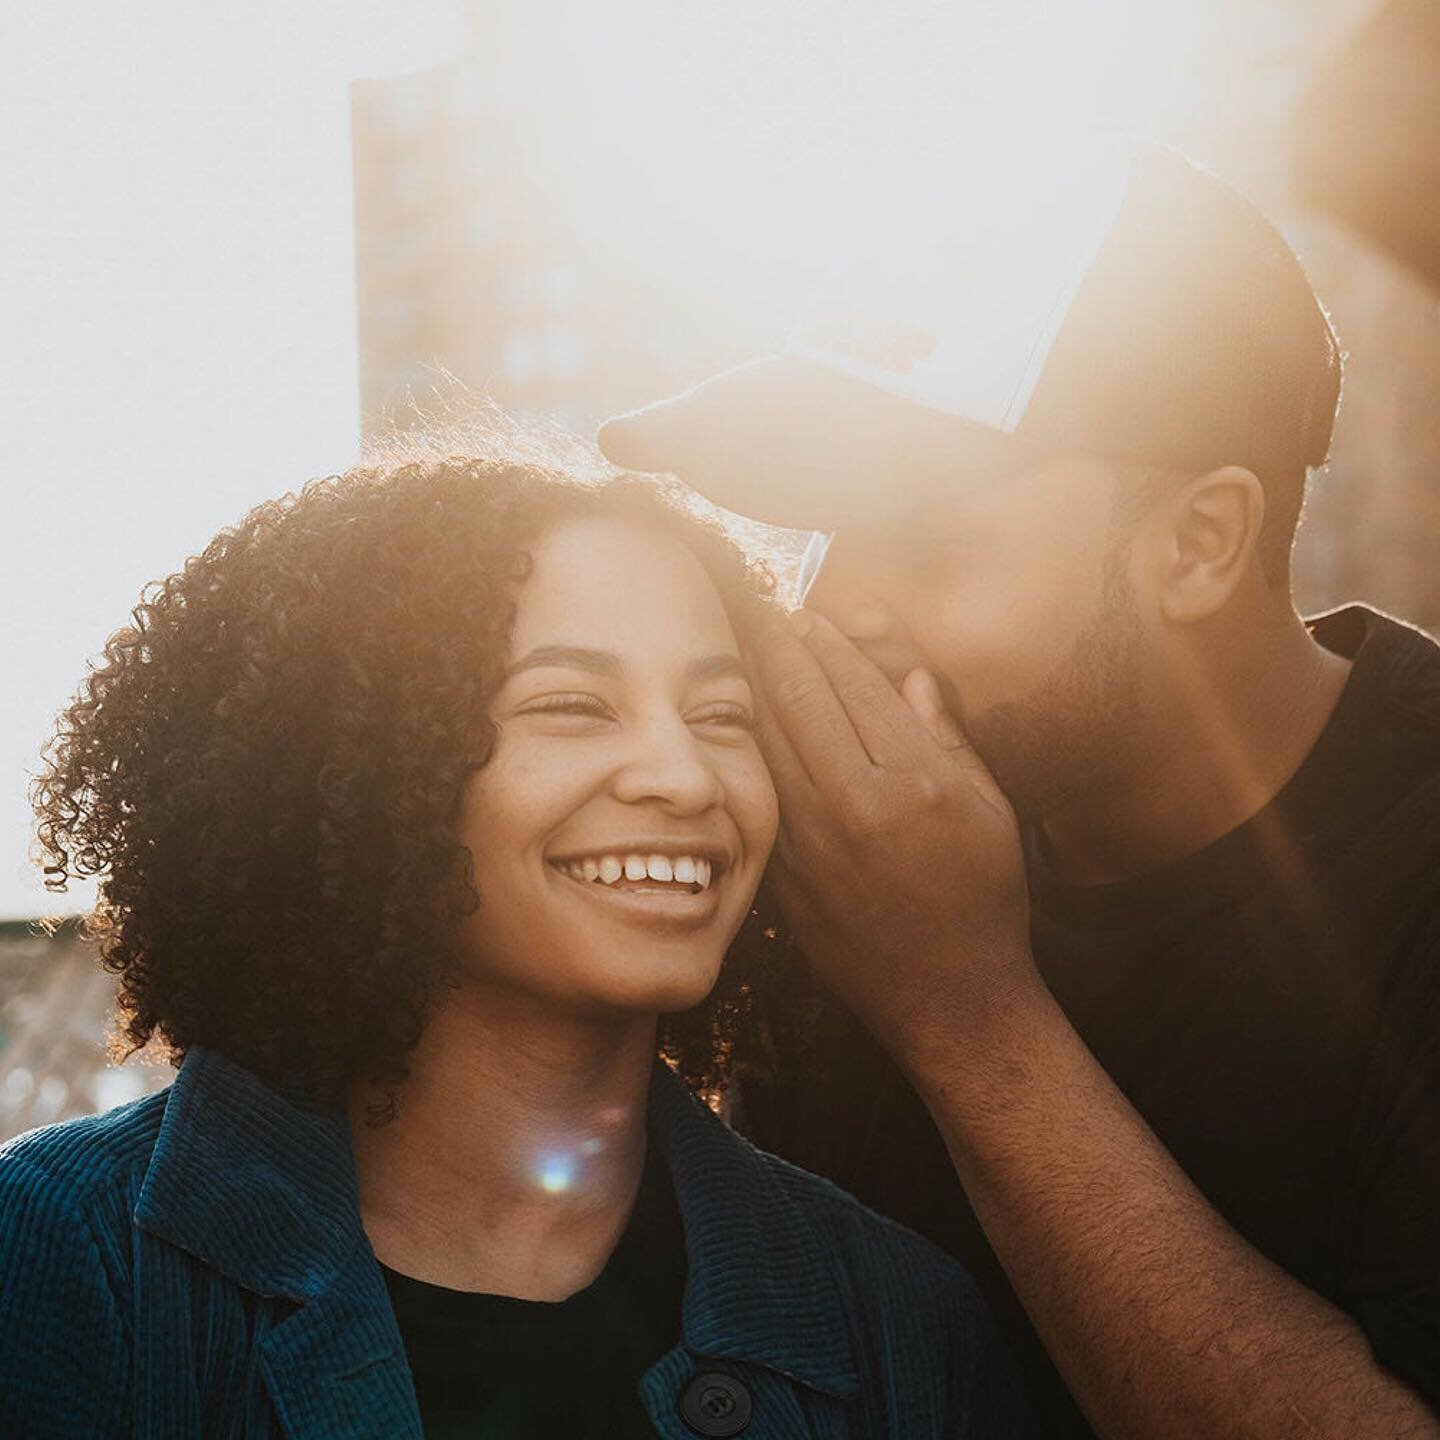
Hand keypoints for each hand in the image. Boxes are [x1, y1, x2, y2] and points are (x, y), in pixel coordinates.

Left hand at [752, 609, 1039, 1069]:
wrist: (949, 999)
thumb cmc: (985, 900)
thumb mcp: (990, 813)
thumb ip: (947, 738)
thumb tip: (911, 677)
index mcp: (915, 783)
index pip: (855, 686)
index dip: (822, 639)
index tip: (801, 604)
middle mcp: (858, 805)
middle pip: (800, 699)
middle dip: (771, 641)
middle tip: (745, 597)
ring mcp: (814, 840)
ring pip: (769, 740)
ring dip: (749, 684)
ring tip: (734, 640)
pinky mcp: (788, 870)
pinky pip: (764, 790)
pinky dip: (751, 744)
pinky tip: (740, 715)